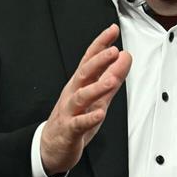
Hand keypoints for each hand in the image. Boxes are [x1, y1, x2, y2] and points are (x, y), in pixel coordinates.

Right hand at [40, 24, 131, 175]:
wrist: (52, 146)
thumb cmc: (74, 118)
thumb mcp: (97, 96)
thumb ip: (112, 77)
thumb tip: (125, 57)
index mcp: (79, 83)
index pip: (89, 59)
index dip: (100, 44)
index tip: (113, 30)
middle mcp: (73, 93)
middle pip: (84, 73)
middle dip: (98, 61)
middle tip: (114, 52)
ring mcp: (69, 111)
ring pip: (81, 96)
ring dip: (97, 88)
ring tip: (111, 81)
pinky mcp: (69, 130)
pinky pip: (78, 123)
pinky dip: (89, 118)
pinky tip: (98, 114)